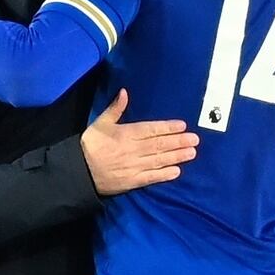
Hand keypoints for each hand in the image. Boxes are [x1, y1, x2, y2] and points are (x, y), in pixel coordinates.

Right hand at [81, 89, 198, 195]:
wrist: (78, 171)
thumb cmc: (90, 145)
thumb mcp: (100, 123)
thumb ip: (115, 108)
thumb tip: (125, 92)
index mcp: (125, 134)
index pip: (151, 130)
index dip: (168, 127)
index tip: (182, 125)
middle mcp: (133, 150)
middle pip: (159, 145)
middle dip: (178, 141)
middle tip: (195, 139)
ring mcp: (133, 166)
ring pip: (159, 160)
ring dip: (176, 156)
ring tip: (192, 153)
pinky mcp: (132, 181)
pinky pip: (151, 177)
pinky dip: (164, 174)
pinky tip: (177, 171)